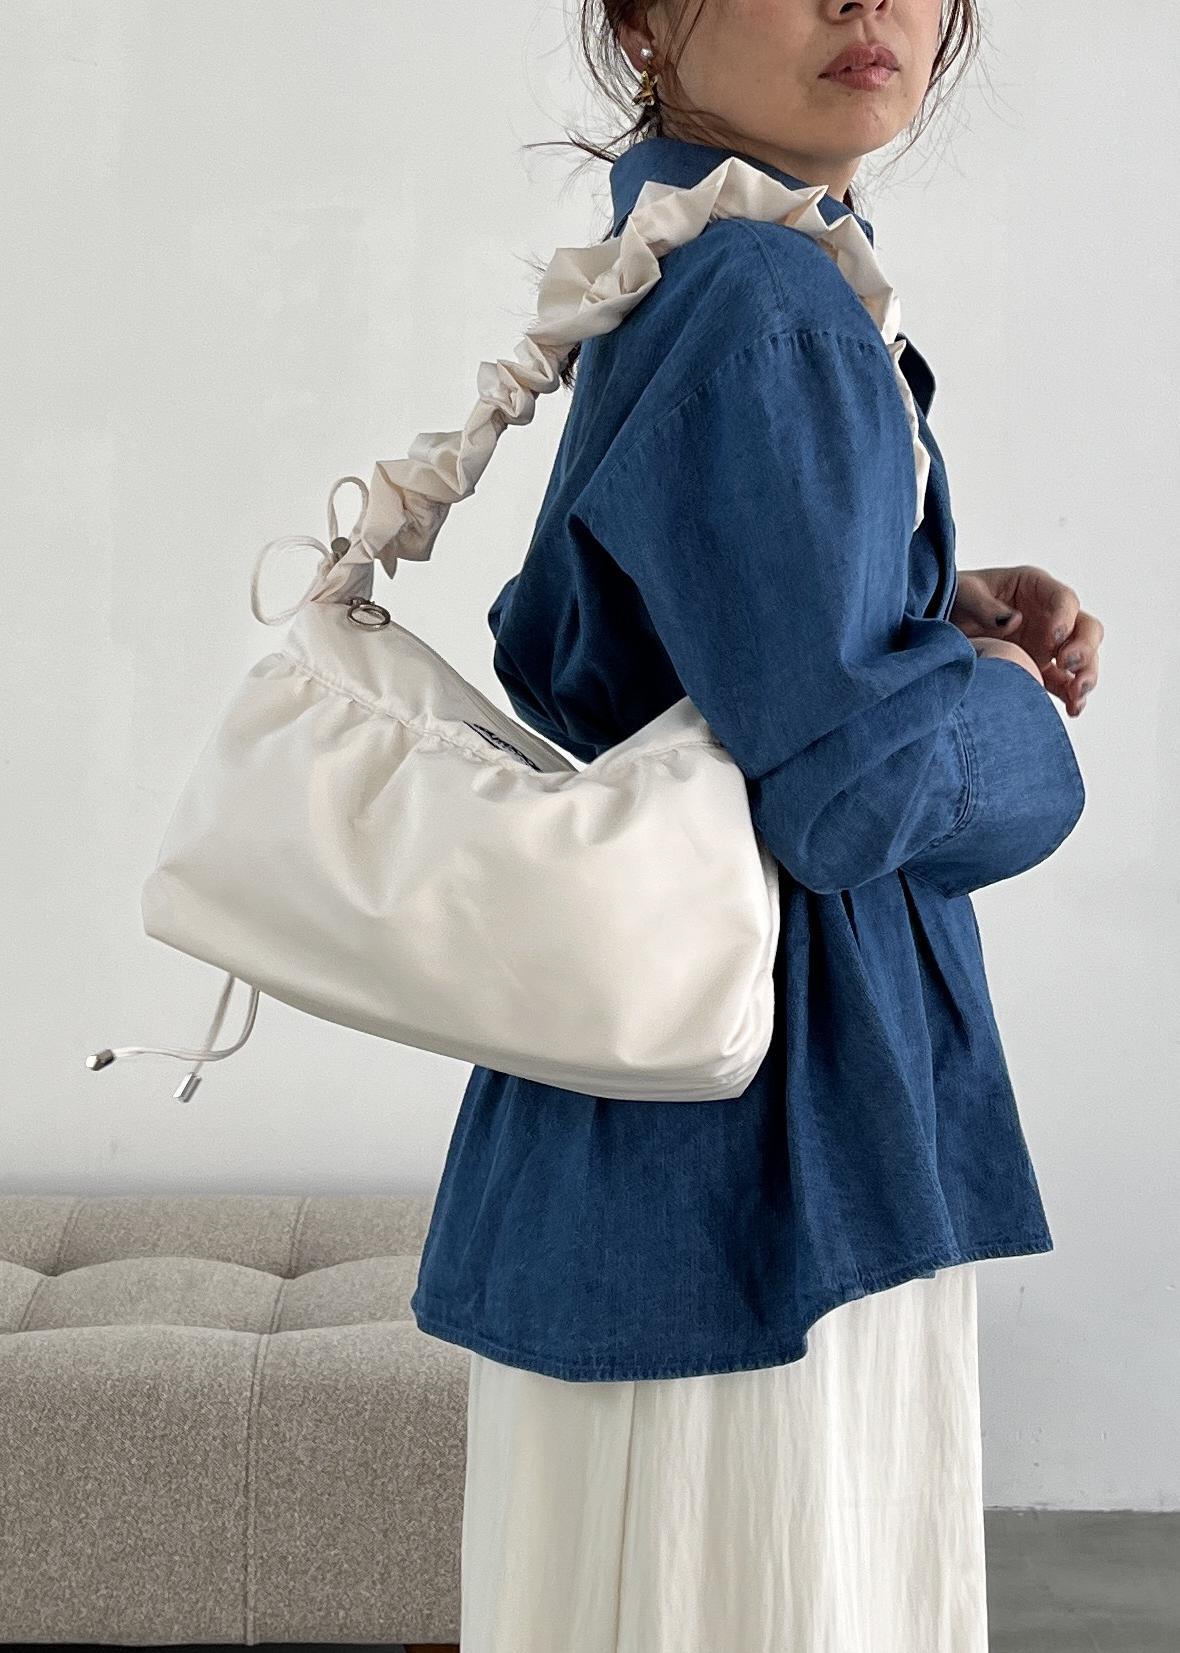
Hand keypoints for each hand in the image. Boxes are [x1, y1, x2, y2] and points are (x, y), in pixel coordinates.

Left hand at [950, 565, 1102, 717]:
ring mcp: (1047, 645)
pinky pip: (1064, 684)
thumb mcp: (963, 594)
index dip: (1065, 617)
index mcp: (1034, 587)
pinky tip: (1073, 709)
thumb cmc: (953, 601)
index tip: (1054, 636)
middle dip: (1084, 647)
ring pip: (1083, 659)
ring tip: (1077, 694)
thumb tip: (1014, 621)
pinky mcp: (1040, 669)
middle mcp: (1049, 616)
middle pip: (1086, 628)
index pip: (1064, 599)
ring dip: (1086, 676)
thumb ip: (984, 605)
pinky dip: (1072, 697)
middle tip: (1067, 663)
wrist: (938, 631)